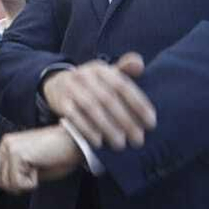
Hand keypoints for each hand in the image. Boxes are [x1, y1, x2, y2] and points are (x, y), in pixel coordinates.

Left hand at [0, 124, 84, 193]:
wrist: (75, 143)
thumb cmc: (59, 156)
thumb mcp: (31, 165)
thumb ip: (14, 171)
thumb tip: (6, 185)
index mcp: (7, 144)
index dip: (4, 180)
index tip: (24, 176)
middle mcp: (5, 143)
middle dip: (11, 183)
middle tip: (31, 175)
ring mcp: (9, 147)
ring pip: (6, 182)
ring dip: (24, 183)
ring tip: (38, 167)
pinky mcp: (18, 153)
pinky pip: (18, 182)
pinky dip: (32, 183)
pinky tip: (41, 167)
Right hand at [40, 52, 154, 151]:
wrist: (57, 83)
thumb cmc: (91, 83)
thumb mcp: (106, 73)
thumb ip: (124, 69)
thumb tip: (140, 64)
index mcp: (101, 69)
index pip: (122, 85)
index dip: (138, 104)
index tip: (151, 123)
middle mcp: (85, 75)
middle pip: (108, 99)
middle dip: (125, 120)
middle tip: (139, 139)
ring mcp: (71, 88)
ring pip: (91, 108)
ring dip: (107, 127)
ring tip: (121, 144)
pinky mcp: (61, 101)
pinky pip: (74, 116)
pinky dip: (87, 129)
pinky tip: (99, 142)